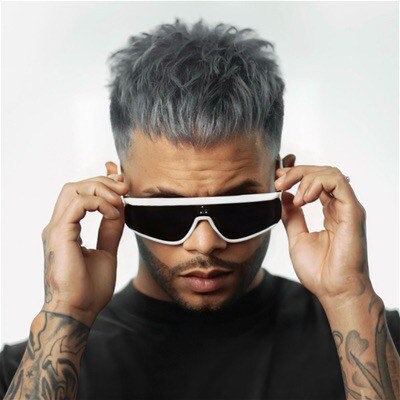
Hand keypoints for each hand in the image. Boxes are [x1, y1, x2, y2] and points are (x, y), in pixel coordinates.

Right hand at [40, 162, 128, 326]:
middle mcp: (58, 226)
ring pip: (74, 189)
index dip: (101, 185)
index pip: (79, 195)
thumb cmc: (89, 289)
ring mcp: (56, 229)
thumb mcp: (106, 252)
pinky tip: (113, 212)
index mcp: (67, 229)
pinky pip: (78, 204)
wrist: (78, 311)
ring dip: (101, 188)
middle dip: (101, 181)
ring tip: (120, 199)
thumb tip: (119, 210)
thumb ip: (110, 231)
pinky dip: (99, 202)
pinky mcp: (60, 234)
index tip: (123, 186)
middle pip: (75, 186)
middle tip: (124, 187)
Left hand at [275, 155, 371, 307]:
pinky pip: (338, 182)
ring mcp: (347, 207)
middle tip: (278, 182)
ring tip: (291, 194)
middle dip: (296, 173)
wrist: (333, 290)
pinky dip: (316, 183)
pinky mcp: (352, 211)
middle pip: (321, 173)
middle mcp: (340, 207)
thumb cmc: (318, 270)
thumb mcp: (296, 237)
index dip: (295, 175)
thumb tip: (283, 196)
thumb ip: (291, 216)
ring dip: (305, 177)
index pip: (315, 181)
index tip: (277, 179)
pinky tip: (302, 199)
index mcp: (329, 211)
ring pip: (329, 173)